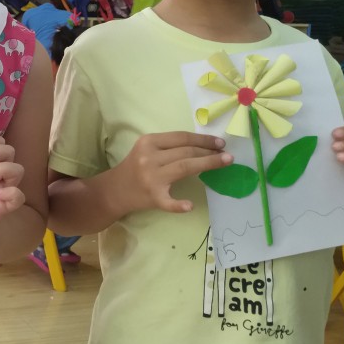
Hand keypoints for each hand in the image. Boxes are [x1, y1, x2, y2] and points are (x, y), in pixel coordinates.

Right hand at [116, 131, 230, 214]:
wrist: (114, 190)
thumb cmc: (135, 167)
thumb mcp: (147, 149)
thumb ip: (168, 146)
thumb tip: (203, 145)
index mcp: (148, 142)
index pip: (181, 138)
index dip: (203, 139)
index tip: (220, 142)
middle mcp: (149, 158)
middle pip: (186, 152)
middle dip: (210, 152)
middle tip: (228, 154)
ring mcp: (151, 178)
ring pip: (185, 168)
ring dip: (208, 164)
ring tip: (225, 163)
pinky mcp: (152, 197)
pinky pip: (169, 202)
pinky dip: (180, 204)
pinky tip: (190, 205)